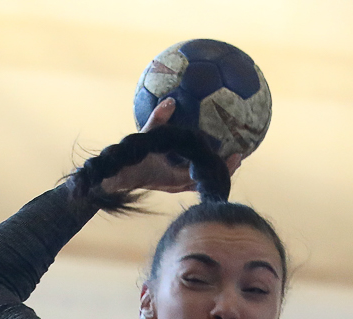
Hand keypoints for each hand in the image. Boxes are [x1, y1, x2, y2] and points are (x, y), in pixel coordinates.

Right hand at [99, 98, 246, 196]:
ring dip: (212, 167)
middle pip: (207, 179)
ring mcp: (173, 183)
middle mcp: (177, 184)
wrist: (112, 180)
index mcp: (176, 178)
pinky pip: (188, 172)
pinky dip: (197, 163)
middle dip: (223, 168)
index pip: (206, 175)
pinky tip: (201, 149)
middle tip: (240, 154)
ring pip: (199, 177)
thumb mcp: (143, 138)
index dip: (223, 166)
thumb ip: (158, 121)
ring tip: (227, 154)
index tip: (239, 154)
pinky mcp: (167, 180)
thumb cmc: (127, 161)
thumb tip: (170, 100)